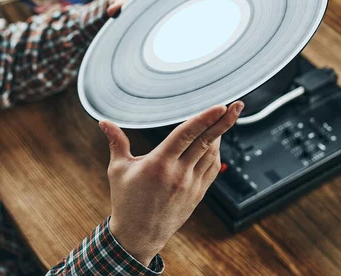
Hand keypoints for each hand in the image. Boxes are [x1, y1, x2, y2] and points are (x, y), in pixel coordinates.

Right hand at [99, 101, 243, 265]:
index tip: (221, 107)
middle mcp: (178, 174)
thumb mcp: (118, 170)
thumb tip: (103, 122)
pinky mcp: (197, 195)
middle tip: (236, 106)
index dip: (205, 119)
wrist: (138, 235)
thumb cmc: (126, 201)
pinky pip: (212, 169)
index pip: (187, 135)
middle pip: (206, 142)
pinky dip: (216, 153)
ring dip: (219, 136)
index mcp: (159, 165)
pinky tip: (215, 143)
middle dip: (223, 122)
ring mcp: (190, 186)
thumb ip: (116, 142)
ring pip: (212, 155)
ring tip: (223, 119)